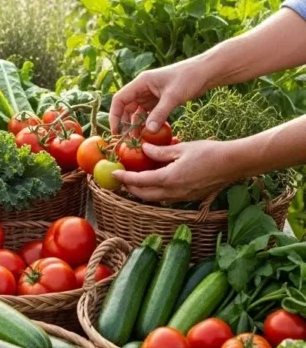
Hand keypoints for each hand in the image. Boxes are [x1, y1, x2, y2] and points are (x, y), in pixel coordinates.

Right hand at [109, 62, 207, 135]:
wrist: (205, 72)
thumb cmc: (188, 78)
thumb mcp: (173, 96)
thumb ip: (160, 113)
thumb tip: (149, 131)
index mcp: (141, 82)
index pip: (119, 99)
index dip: (115, 116)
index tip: (116, 132)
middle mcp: (143, 88)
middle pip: (126, 107)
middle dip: (126, 124)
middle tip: (129, 140)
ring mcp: (151, 94)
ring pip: (137, 112)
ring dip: (137, 125)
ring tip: (139, 140)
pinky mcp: (160, 100)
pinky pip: (149, 114)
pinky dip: (148, 123)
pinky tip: (151, 134)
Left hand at [112, 140, 241, 202]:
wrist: (233, 164)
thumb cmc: (209, 152)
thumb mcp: (182, 148)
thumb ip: (160, 151)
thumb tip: (144, 149)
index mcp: (170, 179)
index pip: (140, 182)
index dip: (125, 178)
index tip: (114, 174)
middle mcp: (174, 192)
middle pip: (144, 195)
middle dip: (130, 188)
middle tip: (121, 179)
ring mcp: (182, 197)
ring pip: (155, 199)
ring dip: (142, 192)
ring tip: (134, 181)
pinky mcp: (190, 197)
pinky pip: (167, 198)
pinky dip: (156, 192)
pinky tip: (155, 181)